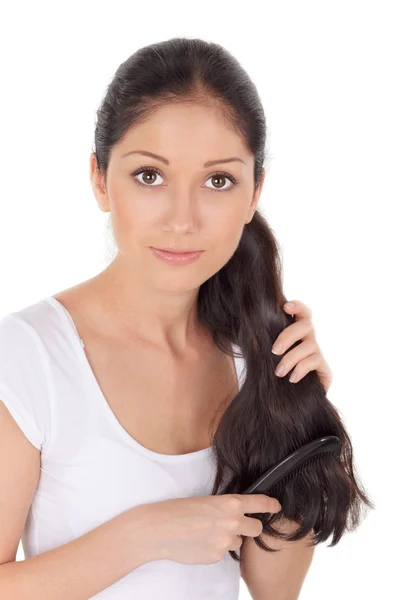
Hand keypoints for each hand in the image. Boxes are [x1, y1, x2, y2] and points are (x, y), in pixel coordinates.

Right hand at [149, 493, 280, 564]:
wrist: (160, 529)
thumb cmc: (179, 510)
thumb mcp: (207, 501)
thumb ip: (226, 508)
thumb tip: (237, 513)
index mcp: (231, 503)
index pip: (260, 502)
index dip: (271, 504)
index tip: (277, 506)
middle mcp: (233, 522)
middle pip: (257, 528)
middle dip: (250, 527)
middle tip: (237, 525)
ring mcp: (226, 541)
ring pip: (238, 542)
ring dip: (229, 539)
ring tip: (208, 533)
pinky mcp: (217, 557)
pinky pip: (223, 553)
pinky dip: (215, 549)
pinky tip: (200, 543)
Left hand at [271, 300, 332, 392]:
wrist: (289, 397)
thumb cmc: (275, 369)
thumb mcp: (268, 354)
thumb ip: (263, 341)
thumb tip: (250, 334)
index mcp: (296, 330)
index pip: (303, 311)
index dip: (297, 306)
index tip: (285, 307)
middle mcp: (309, 337)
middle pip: (306, 325)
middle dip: (288, 336)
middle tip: (274, 350)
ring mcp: (317, 352)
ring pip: (309, 345)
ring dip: (291, 358)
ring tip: (278, 372)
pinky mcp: (324, 367)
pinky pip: (315, 361)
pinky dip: (301, 369)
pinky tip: (291, 379)